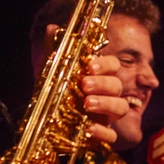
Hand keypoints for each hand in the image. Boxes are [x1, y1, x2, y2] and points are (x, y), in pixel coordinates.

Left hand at [39, 24, 127, 145]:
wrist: (42, 117)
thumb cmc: (52, 90)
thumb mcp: (50, 69)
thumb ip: (54, 49)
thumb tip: (53, 28)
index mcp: (98, 76)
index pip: (114, 66)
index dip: (106, 64)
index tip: (90, 66)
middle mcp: (106, 94)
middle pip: (117, 86)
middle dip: (103, 84)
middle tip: (84, 85)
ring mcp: (106, 115)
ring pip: (121, 108)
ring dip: (106, 104)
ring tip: (87, 104)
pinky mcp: (101, 134)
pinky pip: (111, 136)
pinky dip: (102, 132)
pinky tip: (88, 128)